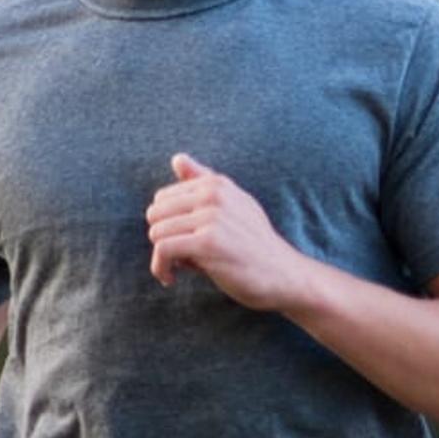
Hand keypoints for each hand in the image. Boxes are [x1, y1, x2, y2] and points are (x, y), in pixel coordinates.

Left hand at [146, 155, 313, 310]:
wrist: (283, 275)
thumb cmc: (254, 244)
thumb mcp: (233, 205)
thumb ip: (203, 181)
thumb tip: (177, 158)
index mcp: (217, 184)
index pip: (163, 198)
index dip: (168, 224)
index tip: (182, 241)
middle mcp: (214, 195)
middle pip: (155, 214)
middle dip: (162, 238)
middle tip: (180, 257)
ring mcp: (212, 218)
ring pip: (156, 233)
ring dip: (161, 258)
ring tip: (178, 269)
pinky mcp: (208, 243)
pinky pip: (163, 250)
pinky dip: (160, 268)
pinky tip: (170, 279)